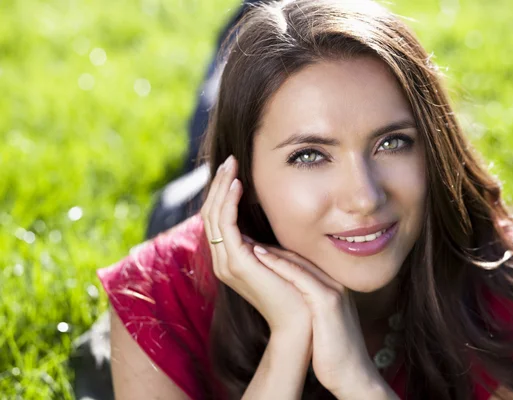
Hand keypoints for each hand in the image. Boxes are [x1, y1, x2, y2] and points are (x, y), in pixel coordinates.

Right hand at [199, 155, 311, 336]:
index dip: (222, 193)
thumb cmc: (295, 290)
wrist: (301, 322)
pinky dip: (228, 203)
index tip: (233, 170)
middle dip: (218, 185)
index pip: (217, 219)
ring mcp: (226, 263)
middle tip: (230, 161)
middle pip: (210, 213)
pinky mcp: (236, 264)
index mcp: (230, 259)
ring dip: (221, 188)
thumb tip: (268, 219)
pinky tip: (237, 185)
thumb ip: (266, 242)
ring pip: (213, 215)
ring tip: (231, 165)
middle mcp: (222, 260)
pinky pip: (225, 225)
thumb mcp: (277, 258)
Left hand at [252, 244, 387, 398]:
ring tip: (246, 240)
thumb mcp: (321, 323)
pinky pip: (300, 277)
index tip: (251, 247)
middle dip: (270, 247)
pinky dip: (279, 264)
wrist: (353, 375)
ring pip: (298, 262)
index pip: (300, 263)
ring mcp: (333, 290)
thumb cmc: (333, 353)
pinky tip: (259, 256)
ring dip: (270, 250)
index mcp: (332, 287)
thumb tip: (289, 303)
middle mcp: (334, 283)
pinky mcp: (328, 302)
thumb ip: (310, 307)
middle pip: (298, 257)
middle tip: (243, 237)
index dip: (275, 254)